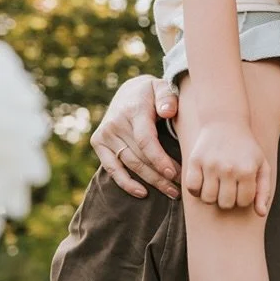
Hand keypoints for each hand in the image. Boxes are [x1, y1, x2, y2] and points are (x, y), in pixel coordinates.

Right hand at [92, 76, 180, 199]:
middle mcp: (115, 123)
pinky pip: (112, 168)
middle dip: (161, 175)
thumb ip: (168, 97)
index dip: (159, 159)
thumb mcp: (162, 88)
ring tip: (171, 191)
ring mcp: (105, 134)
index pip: (145, 140)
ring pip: (130, 165)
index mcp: (133, 110)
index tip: (174, 173)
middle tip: (180, 187)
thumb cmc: (152, 94)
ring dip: (151, 181)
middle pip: (140, 156)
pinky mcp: (98, 143)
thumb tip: (168, 111)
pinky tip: (143, 193)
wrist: (128, 92)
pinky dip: (126, 183)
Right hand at [185, 118, 271, 213]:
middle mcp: (229, 168)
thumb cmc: (246, 148)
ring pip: (207, 199)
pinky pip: (192, 189)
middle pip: (225, 204)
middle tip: (228, 189)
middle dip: (227, 200)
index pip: (243, 202)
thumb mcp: (262, 166)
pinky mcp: (194, 161)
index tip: (242, 189)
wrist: (225, 122)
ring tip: (216, 186)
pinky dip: (196, 190)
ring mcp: (210, 165)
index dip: (242, 199)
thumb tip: (261, 214)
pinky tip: (203, 183)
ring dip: (212, 197)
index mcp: (248, 170)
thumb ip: (263, 191)